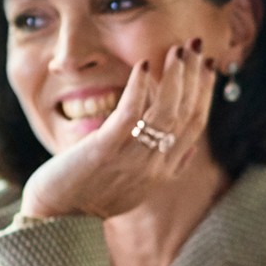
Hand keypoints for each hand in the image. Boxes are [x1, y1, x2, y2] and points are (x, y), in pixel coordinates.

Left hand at [19, 40, 216, 220]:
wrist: (57, 218)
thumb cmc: (91, 198)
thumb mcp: (138, 187)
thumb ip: (166, 167)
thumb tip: (190, 149)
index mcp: (165, 171)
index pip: (195, 124)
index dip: (205, 93)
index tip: (208, 67)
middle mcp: (155, 165)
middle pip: (186, 113)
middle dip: (195, 76)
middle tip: (197, 47)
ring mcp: (132, 159)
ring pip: (165, 111)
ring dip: (174, 76)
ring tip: (178, 49)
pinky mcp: (105, 151)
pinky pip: (130, 114)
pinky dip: (139, 87)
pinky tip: (143, 65)